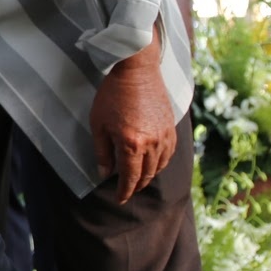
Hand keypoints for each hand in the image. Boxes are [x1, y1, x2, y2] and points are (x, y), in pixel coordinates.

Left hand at [89, 36, 177, 203]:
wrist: (137, 71)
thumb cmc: (112, 95)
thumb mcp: (98, 124)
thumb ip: (102, 152)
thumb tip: (104, 173)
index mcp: (132, 144)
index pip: (130, 178)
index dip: (125, 191)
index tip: (120, 199)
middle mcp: (152, 143)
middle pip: (146, 175)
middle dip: (136, 186)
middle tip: (127, 190)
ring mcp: (164, 136)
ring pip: (160, 166)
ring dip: (149, 175)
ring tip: (138, 178)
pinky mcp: (171, 127)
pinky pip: (169, 153)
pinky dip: (161, 162)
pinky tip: (153, 162)